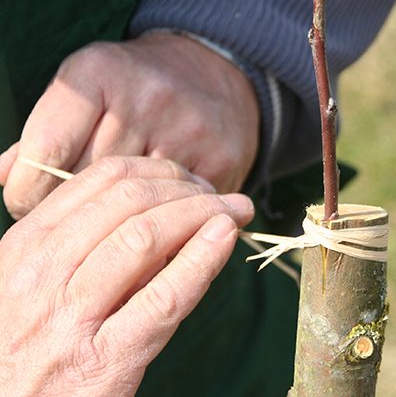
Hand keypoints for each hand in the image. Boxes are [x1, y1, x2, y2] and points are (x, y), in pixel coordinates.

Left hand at [0, 32, 258, 219]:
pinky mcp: (220, 158)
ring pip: (135, 201)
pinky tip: (155, 218)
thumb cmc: (134, 87)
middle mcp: (144, 97)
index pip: (46, 152)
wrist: (215, 69)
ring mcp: (187, 128)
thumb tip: (1, 178)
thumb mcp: (86, 90)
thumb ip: (41, 135)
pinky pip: (179, 209)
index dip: (27, 192)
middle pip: (89, 181)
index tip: (30, 206)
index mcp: (97, 74)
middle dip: (74, 209)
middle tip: (72, 221)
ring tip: (112, 226)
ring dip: (120, 221)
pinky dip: (164, 222)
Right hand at [0, 156, 252, 395]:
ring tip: (235, 211)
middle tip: (221, 195)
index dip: (160, 170)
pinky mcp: (106, 360)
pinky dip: (202, 259)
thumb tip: (160, 209)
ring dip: (203, 214)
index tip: (190, 179)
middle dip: (188, 188)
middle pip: (130, 199)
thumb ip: (84, 244)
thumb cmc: (30, 345)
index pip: (102, 178)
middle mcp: (42, 273)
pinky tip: (226, 239)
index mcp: (26, 246)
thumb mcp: (37, 284)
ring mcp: (72, 316)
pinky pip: (164, 298)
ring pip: (146, 236)